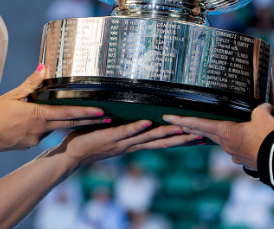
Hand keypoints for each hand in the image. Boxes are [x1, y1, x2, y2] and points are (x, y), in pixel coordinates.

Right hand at [0, 65, 107, 151]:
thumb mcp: (11, 95)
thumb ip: (31, 83)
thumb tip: (44, 67)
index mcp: (36, 117)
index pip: (67, 115)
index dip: (86, 113)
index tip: (102, 112)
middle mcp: (38, 131)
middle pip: (68, 125)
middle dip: (87, 121)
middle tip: (106, 118)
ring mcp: (33, 141)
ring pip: (52, 129)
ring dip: (60, 122)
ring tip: (71, 113)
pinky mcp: (26, 146)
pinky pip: (40, 134)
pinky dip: (43, 127)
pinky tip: (34, 121)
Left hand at [52, 120, 199, 171]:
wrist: (73, 155)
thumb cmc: (92, 142)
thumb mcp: (114, 136)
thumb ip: (127, 130)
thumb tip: (141, 118)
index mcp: (133, 145)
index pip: (160, 143)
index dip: (179, 140)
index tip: (196, 136)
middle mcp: (131, 145)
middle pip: (160, 142)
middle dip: (180, 139)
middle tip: (200, 135)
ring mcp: (121, 142)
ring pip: (147, 138)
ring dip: (164, 133)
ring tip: (181, 128)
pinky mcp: (110, 136)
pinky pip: (125, 131)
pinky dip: (136, 128)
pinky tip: (147, 122)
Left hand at [163, 103, 273, 169]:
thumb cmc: (268, 137)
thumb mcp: (263, 115)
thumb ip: (260, 109)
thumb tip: (265, 106)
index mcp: (225, 132)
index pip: (198, 124)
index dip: (181, 119)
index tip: (167, 117)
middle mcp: (226, 145)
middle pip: (205, 133)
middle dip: (192, 127)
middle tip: (180, 123)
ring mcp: (234, 155)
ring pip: (222, 141)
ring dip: (219, 135)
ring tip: (221, 128)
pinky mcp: (244, 161)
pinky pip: (237, 149)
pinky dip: (239, 143)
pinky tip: (247, 140)